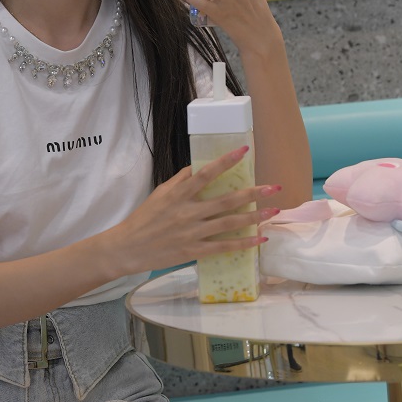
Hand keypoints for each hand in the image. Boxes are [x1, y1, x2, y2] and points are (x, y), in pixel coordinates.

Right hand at [112, 145, 281, 274]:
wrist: (127, 248)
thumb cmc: (144, 219)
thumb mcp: (160, 193)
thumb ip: (181, 180)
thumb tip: (200, 167)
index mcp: (179, 194)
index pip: (206, 173)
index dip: (226, 161)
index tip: (244, 151)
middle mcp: (188, 212)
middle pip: (227, 200)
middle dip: (253, 193)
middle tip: (274, 187)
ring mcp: (192, 233)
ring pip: (229, 223)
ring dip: (254, 217)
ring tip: (273, 210)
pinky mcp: (193, 251)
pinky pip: (223, 246)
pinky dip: (243, 243)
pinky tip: (259, 238)